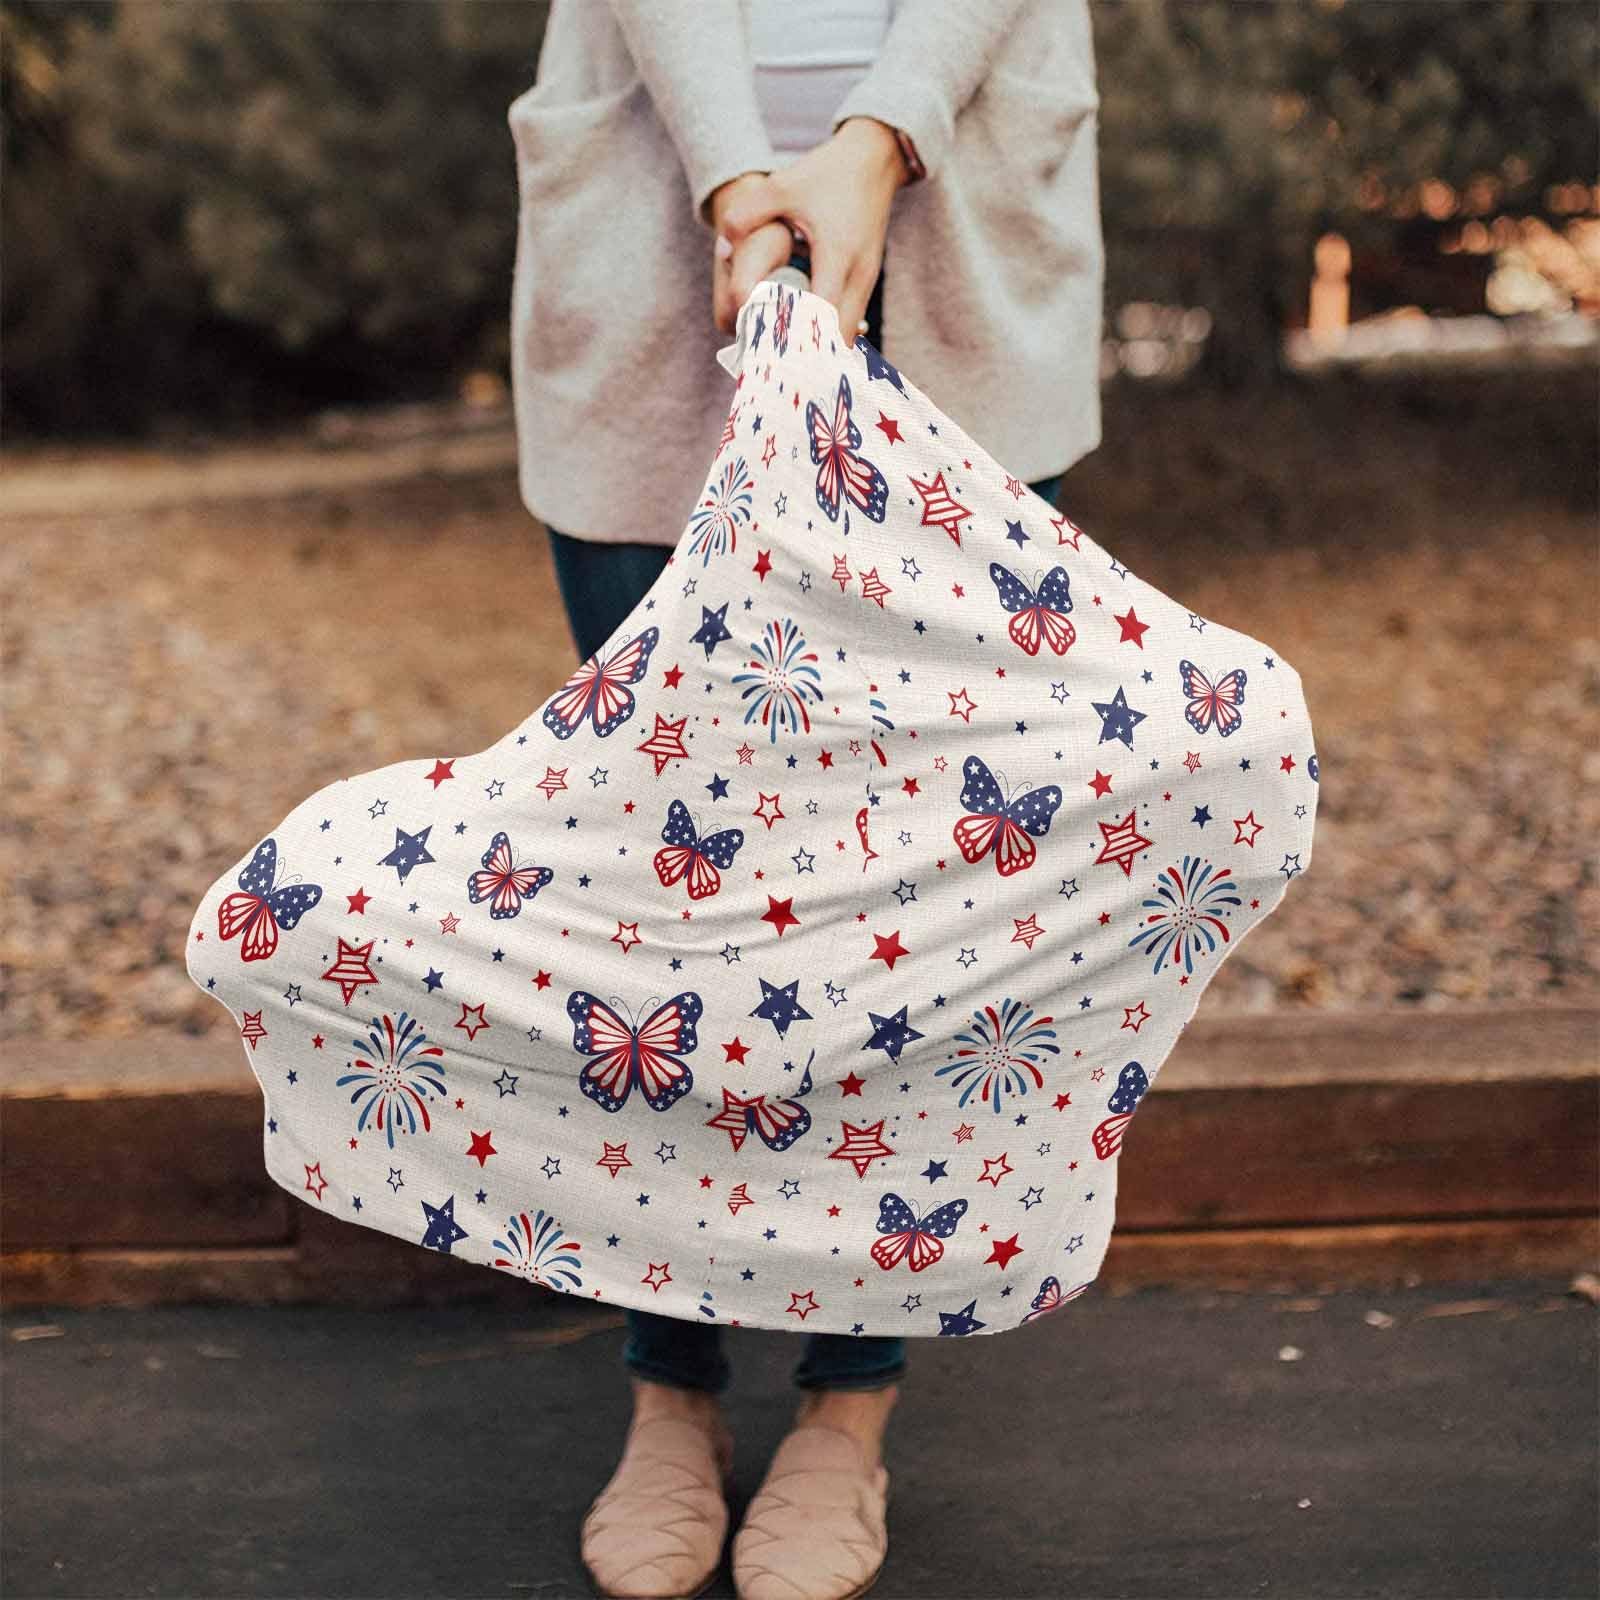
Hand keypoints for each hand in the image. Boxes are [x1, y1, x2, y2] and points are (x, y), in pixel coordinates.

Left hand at [714, 118, 908, 340]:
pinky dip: (828, 336)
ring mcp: (867, 281)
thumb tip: (721, 247)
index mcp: (837, 256)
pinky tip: (803, 341)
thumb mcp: (782, 186)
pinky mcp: (866, 281)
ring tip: (786, 361)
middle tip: (775, 370)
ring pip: (846, 336)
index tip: (772, 359)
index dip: (798, 342)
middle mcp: (858, 276)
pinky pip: (848, 322)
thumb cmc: (828, 173)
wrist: (874, 159)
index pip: (821, 318)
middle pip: (838, 340)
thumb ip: (747, 214)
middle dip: (809, 359)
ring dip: (819, 350)